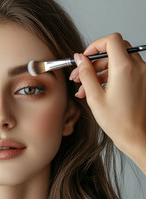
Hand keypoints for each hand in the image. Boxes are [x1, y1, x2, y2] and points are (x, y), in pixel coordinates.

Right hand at [69, 33, 145, 173]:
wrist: (137, 136)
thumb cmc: (118, 121)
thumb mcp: (94, 96)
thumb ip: (86, 73)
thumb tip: (79, 58)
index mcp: (124, 68)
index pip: (111, 40)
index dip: (95, 46)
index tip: (85, 58)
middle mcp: (138, 67)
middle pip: (114, 49)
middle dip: (95, 60)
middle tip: (81, 73)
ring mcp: (143, 74)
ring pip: (119, 60)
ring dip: (100, 70)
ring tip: (85, 87)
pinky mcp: (144, 81)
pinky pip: (126, 70)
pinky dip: (111, 75)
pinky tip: (97, 90)